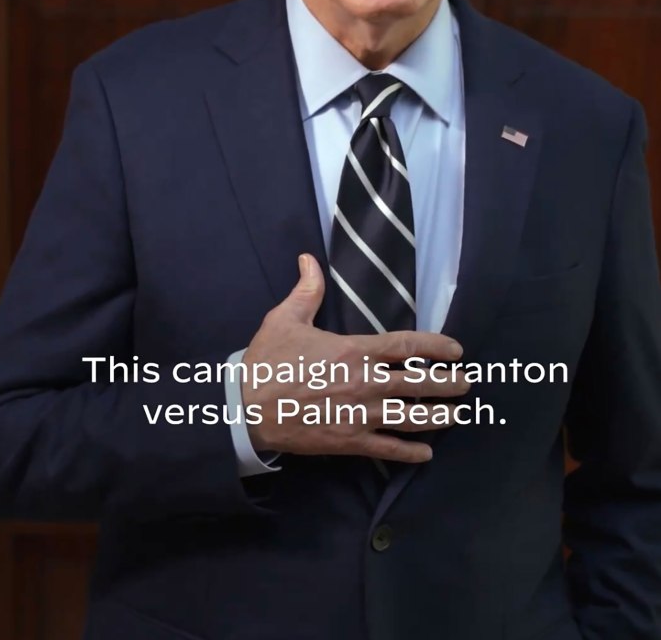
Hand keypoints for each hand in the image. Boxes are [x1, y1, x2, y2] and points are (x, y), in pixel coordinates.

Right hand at [242, 254, 468, 463]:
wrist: (247, 409)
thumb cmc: (267, 362)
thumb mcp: (285, 318)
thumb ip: (306, 290)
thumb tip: (309, 259)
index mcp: (355, 350)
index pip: (407, 346)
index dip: (436, 347)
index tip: (456, 350)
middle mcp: (365, 383)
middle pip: (419, 383)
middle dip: (447, 384)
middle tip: (466, 384)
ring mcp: (360, 415)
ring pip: (410, 416)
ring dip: (438, 416)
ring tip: (457, 414)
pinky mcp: (349, 442)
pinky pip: (387, 448)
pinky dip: (410, 451)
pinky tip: (426, 453)